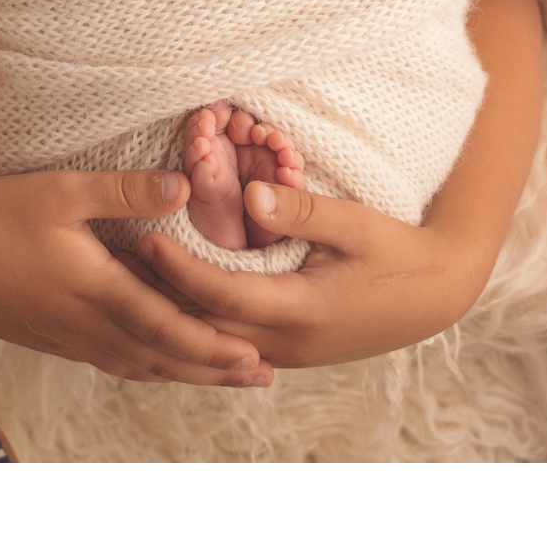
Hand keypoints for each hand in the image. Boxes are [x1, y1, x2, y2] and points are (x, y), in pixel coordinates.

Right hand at [0, 168, 271, 387]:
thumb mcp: (61, 191)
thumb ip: (123, 190)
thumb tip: (185, 187)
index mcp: (96, 291)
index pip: (167, 328)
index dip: (213, 345)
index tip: (254, 353)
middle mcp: (88, 326)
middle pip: (163, 358)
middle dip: (214, 368)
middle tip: (261, 375)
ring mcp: (71, 338)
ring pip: (141, 366)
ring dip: (187, 372)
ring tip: (227, 376)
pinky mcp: (57, 338)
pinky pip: (116, 362)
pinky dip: (151, 367)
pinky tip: (162, 364)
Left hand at [123, 180, 486, 366]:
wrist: (434, 298)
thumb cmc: (398, 253)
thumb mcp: (356, 224)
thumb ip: (302, 211)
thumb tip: (252, 194)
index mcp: (298, 310)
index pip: (221, 294)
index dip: (179, 268)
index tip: (144, 237)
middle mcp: (285, 342)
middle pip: (205, 327)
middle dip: (159, 300)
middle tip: (112, 270)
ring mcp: (286, 353)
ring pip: (214, 341)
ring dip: (173, 316)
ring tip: (128, 289)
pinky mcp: (289, 350)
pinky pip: (231, 343)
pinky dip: (199, 327)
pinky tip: (173, 311)